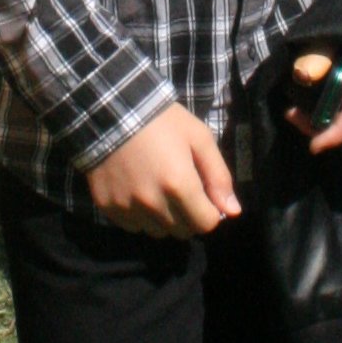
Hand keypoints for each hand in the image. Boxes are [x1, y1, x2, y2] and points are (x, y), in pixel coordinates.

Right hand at [81, 105, 242, 240]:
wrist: (111, 110)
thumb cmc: (162, 121)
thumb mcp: (199, 138)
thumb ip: (219, 176)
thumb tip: (233, 211)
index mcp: (179, 185)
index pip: (206, 224)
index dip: (210, 211)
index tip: (204, 196)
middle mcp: (153, 203)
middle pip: (183, 231)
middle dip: (189, 216)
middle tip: (181, 191)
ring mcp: (128, 207)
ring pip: (158, 232)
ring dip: (164, 219)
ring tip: (158, 191)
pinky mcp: (108, 207)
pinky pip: (133, 226)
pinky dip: (140, 216)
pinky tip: (137, 191)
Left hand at [284, 49, 341, 155]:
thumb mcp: (340, 23)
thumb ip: (321, 48)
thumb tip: (303, 76)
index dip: (339, 130)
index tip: (314, 146)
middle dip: (324, 127)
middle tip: (290, 115)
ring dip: (324, 120)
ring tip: (292, 110)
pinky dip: (331, 110)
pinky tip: (308, 101)